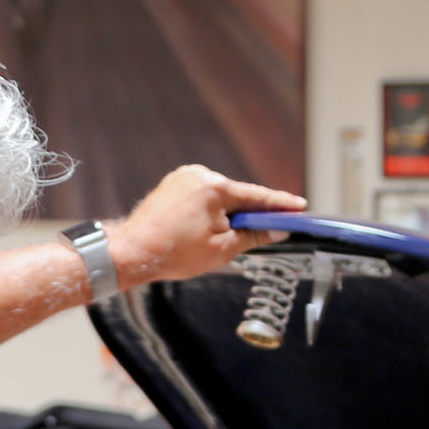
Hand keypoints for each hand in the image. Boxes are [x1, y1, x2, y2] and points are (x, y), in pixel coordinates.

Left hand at [110, 165, 306, 289]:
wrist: (129, 253)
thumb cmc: (173, 254)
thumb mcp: (221, 250)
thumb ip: (253, 236)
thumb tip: (277, 229)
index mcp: (214, 187)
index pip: (257, 196)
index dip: (280, 205)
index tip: (299, 207)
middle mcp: (199, 175)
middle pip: (237, 196)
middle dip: (248, 215)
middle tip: (261, 234)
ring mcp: (182, 177)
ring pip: (218, 197)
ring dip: (226, 214)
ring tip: (215, 241)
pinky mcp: (171, 185)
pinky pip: (201, 197)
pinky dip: (209, 212)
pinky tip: (202, 231)